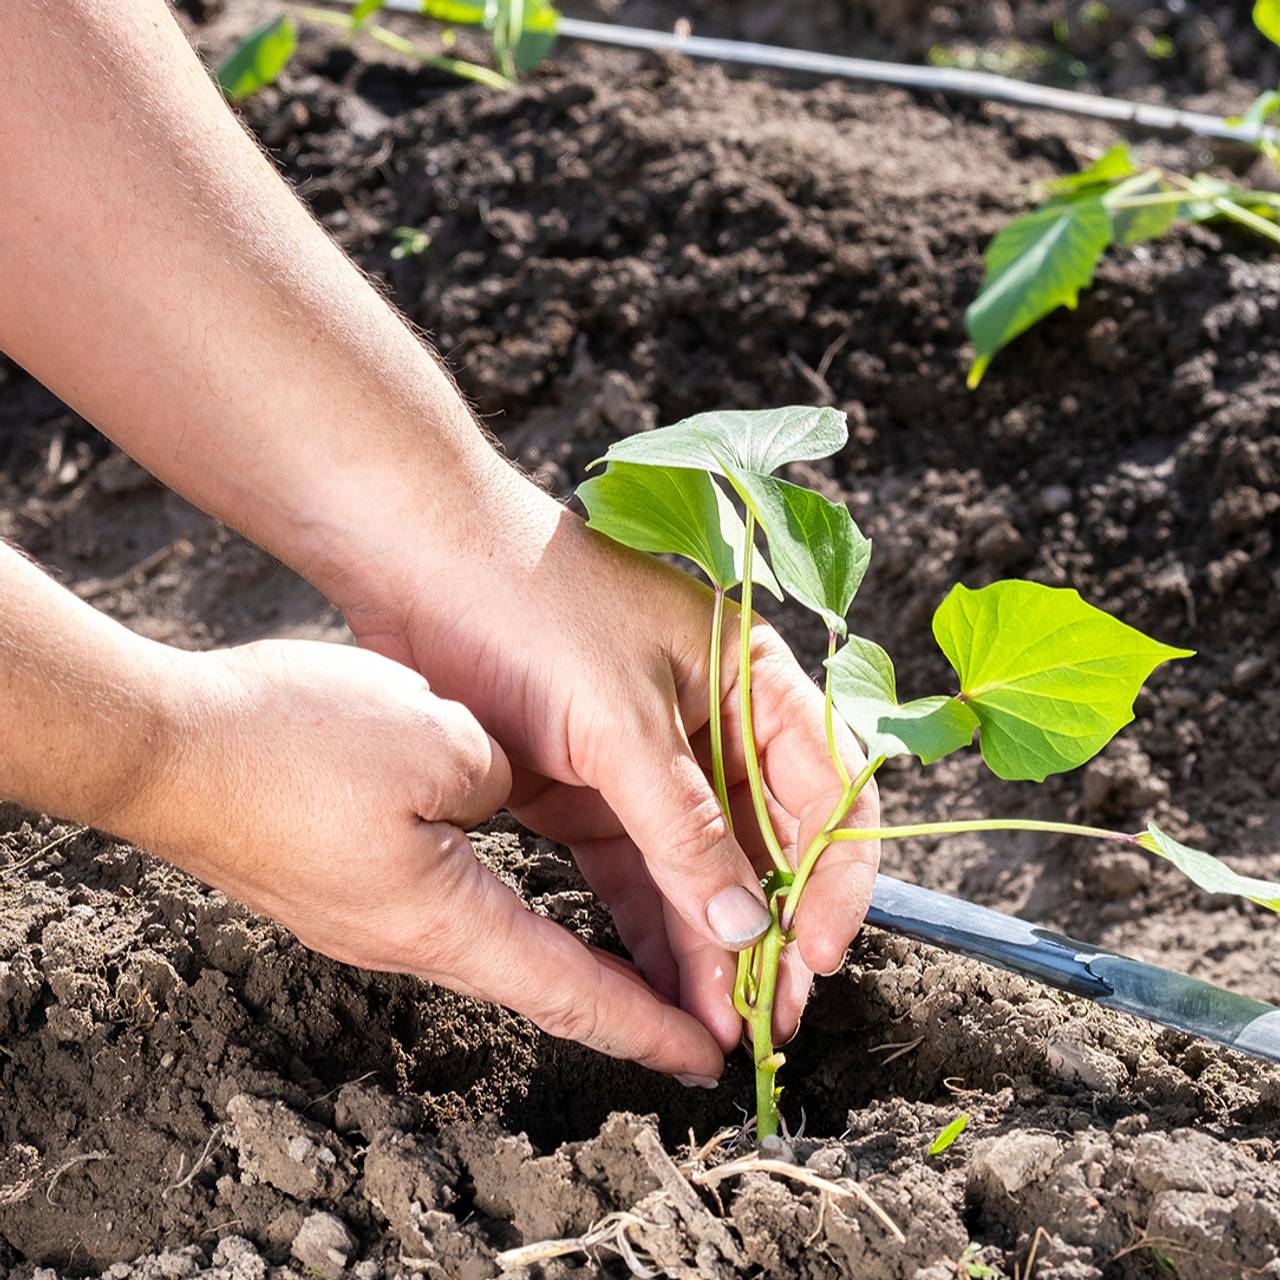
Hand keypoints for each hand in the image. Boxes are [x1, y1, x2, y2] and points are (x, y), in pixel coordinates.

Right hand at [120, 638, 726, 1080]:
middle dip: (628, 996)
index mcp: (443, 918)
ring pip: (502, 946)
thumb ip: (509, 777)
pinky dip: (522, 914)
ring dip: (577, 954)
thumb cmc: (294, 743)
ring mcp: (370, 917)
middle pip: (543, 982)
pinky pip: (455, 909)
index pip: (572, 992)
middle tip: (697, 1006)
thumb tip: (510, 792)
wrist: (162, 747)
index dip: (647, 1025)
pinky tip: (535, 890)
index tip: (705, 1055)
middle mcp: (408, 939)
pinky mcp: (346, 886)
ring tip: (640, 948)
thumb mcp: (443, 740)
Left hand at [344, 473, 880, 1066]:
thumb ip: (685, 828)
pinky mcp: (590, 790)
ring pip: (701, 869)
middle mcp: (714, 723)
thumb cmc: (535, 608)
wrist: (418, 563)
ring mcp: (649, 761)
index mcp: (753, 680)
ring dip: (712, 943)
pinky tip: (664, 987)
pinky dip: (650, 929)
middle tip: (768, 1014)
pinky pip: (636, 871)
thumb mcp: (622, 720)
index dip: (835, 877)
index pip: (830, 790)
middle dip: (772, 928)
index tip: (818, 953)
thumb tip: (748, 926)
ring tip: (718, 1021)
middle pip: (769, 842)